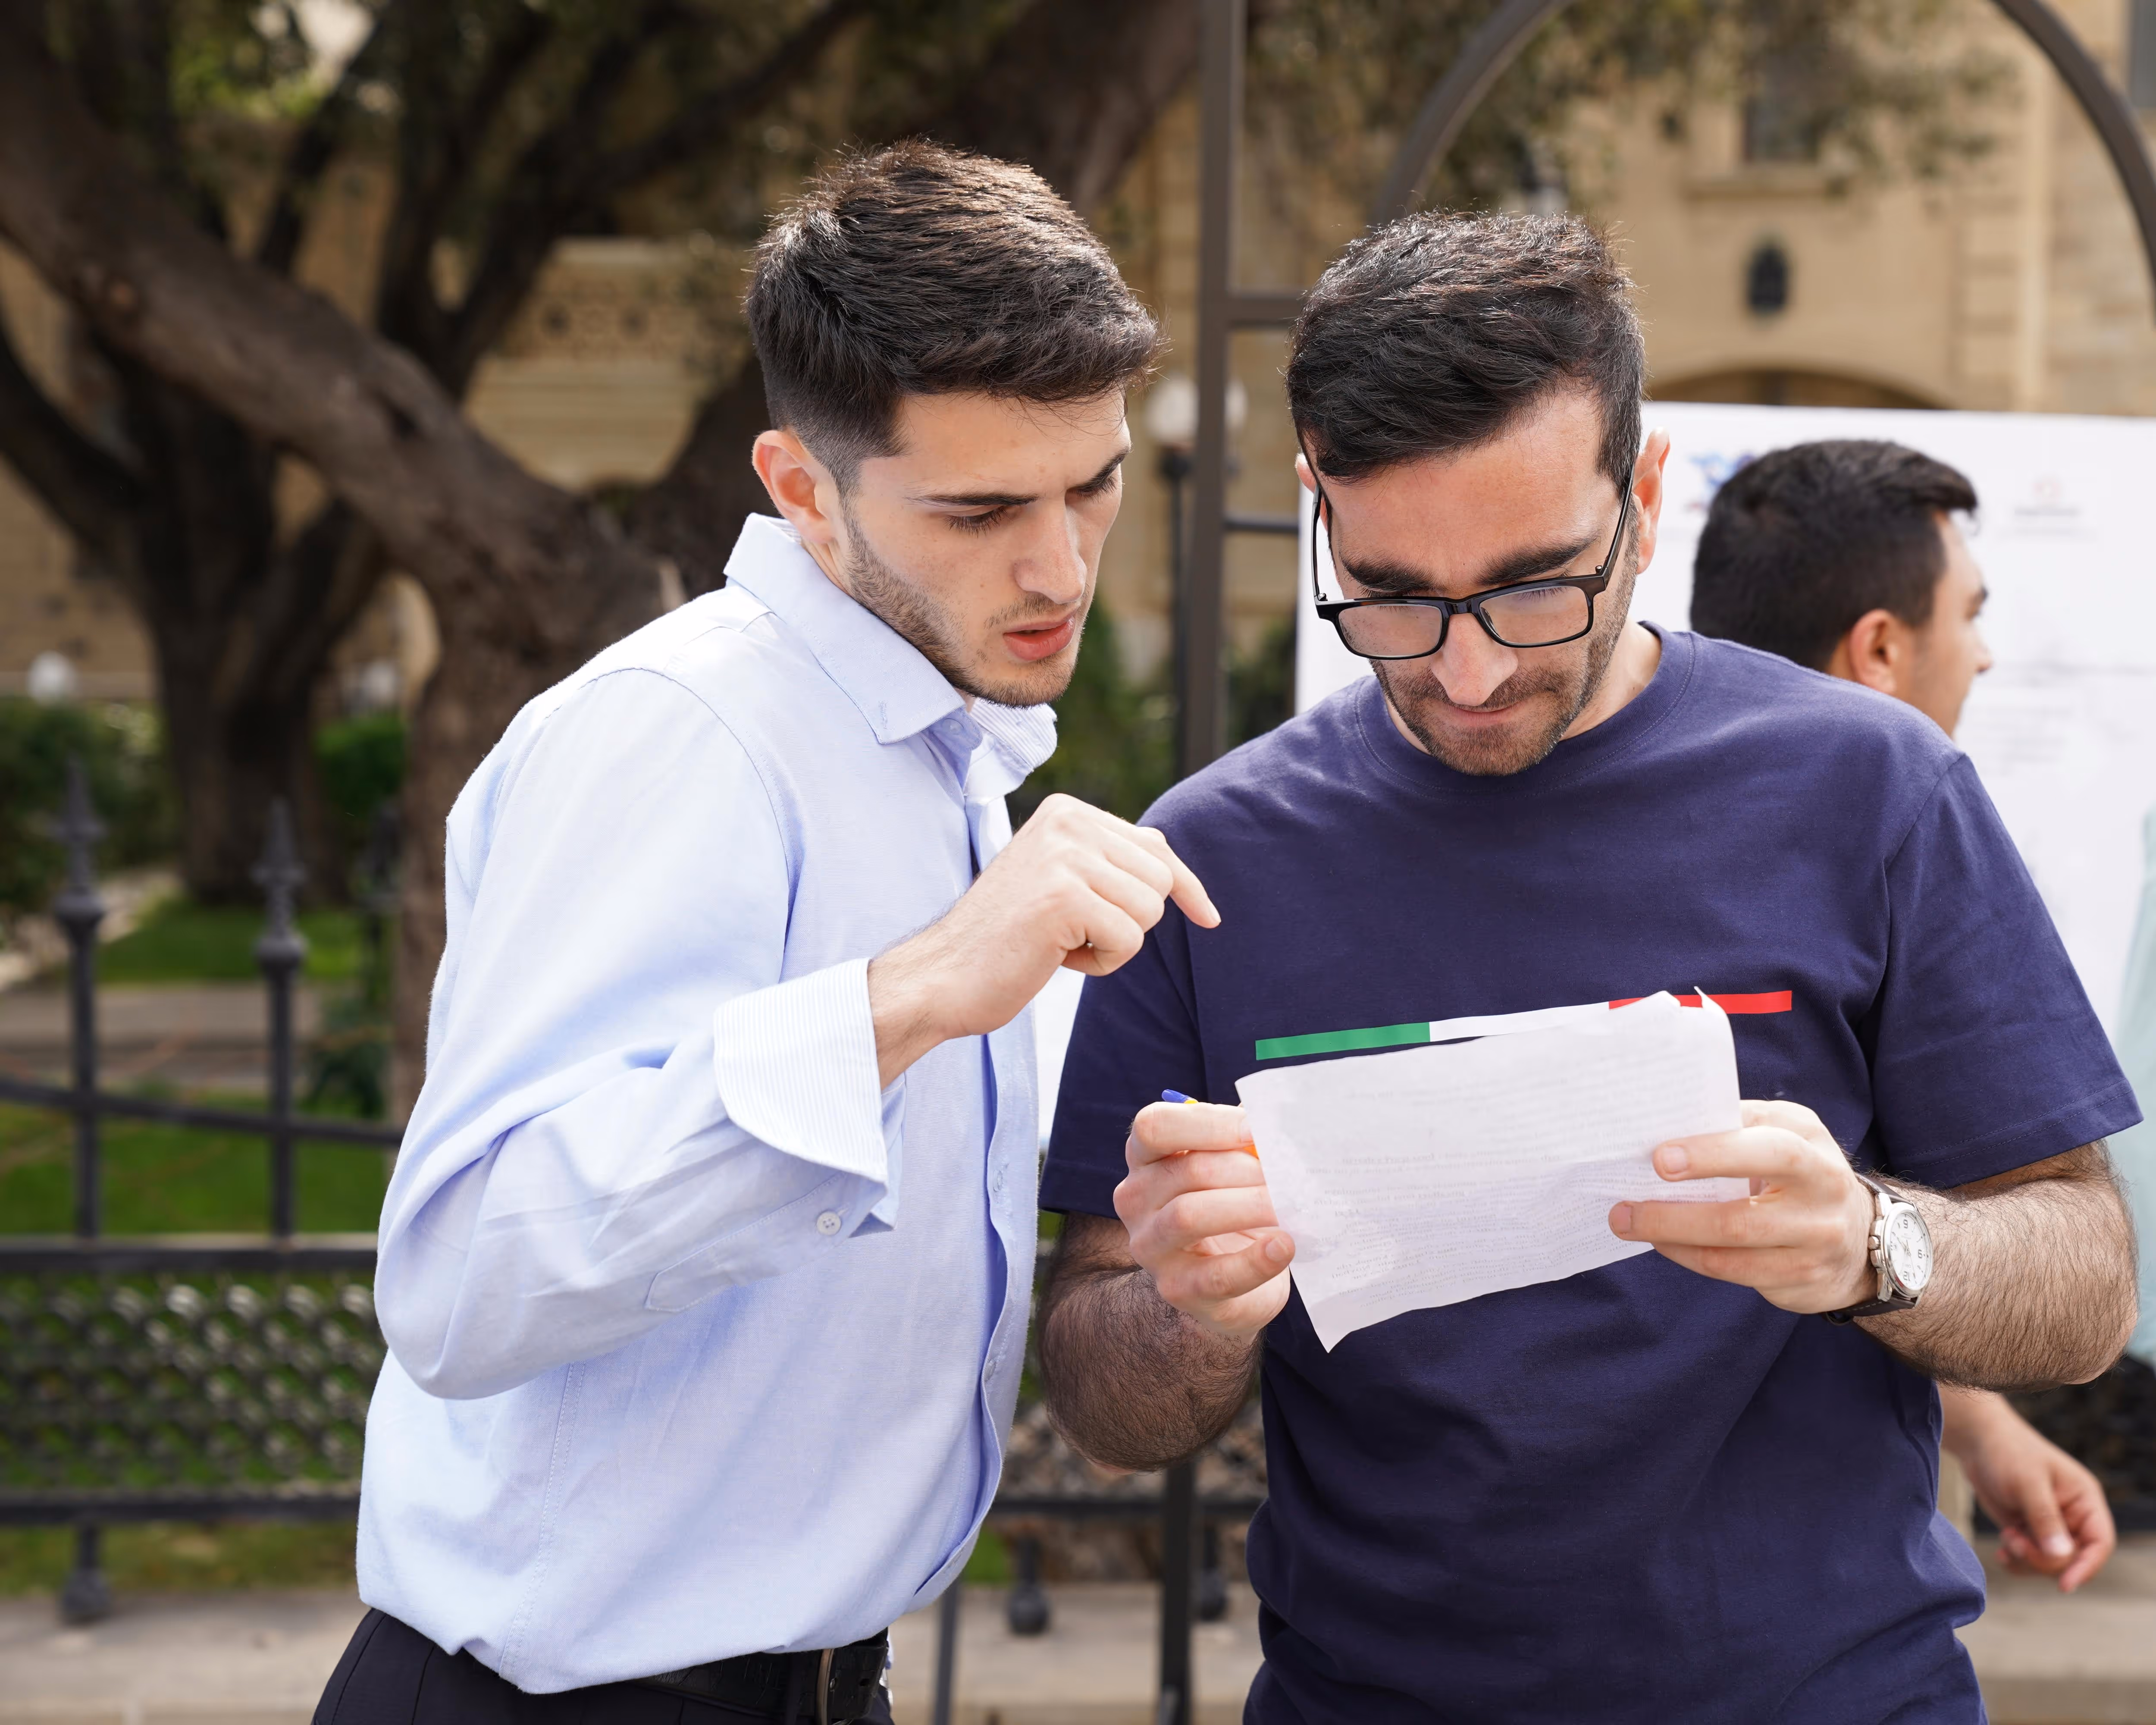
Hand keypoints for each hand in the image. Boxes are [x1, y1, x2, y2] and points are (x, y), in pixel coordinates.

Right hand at [867, 794, 1217, 1082]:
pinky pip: (1129, 940)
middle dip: (1131, 921)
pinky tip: (1057, 957)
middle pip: (1161, 879)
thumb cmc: (1006, 937)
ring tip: (1062, 942)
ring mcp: (1064, 856)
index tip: (1209, 917)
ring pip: (1150, 910)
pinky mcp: (1063, 896)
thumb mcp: (1059, 879)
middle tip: (1076, 933)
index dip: (1188, 888)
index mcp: (1068, 812)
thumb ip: (1107, 858)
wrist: (944, 974)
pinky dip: (1102, 963)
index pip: (1157, 846)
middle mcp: (1068, 821)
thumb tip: (1166, 847)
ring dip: (1115, 943)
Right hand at [1113, 1099, 1293, 1339]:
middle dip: (1246, 1168)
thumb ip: (1243, 1142)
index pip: (1154, 1127)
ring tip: (1289, 1203)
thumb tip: (1275, 1123)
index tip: (1255, 1130)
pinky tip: (1284, 1246)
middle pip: (1186, 1170)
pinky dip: (1255, 1261)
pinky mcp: (1177, 1288)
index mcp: (1145, 1158)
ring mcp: (1150, 1247)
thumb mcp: (1230, 1169)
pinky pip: (1216, 1275)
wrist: (1231, 1280)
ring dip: (1249, 1206)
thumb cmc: (1230, 1208)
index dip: (1207, 1123)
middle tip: (1291, 1172)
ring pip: (1189, 1216)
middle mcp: (1135, 1199)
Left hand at [1609, 1099, 1876, 1314]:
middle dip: (1675, 1215)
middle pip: (1742, 1216)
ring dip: (1670, 1237)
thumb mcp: (1785, 1132)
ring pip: (1731, 1251)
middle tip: (1624, 1206)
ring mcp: (1815, 1247)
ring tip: (1627, 1222)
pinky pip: (1733, 1273)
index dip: (1713, 1154)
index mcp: (1814, 1151)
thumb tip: (1668, 1122)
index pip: (1769, 1151)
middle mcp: (1822, 1202)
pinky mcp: (1802, 1281)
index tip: (1659, 1158)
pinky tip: (1662, 1242)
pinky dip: (1688, 1256)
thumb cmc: (1801, 1169)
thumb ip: (1739, 1123)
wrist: (1865, 1233)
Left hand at [1944, 1387, 2115, 1590]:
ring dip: (2027, 1559)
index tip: (2065, 1586)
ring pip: (2050, 1564)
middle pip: (2072, 1560)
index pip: (2100, 1543)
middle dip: (2042, 1558)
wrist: (1977, 1442)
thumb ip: (2044, 1519)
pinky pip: (2031, 1560)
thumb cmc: (2006, 1452)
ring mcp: (2051, 1526)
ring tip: (2007, 1536)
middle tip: (2014, 1540)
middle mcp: (2073, 1517)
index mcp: (2085, 1500)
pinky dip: (2017, 1561)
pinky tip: (2002, 1551)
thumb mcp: (2026, 1483)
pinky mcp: (2030, 1531)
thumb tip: (2062, 1556)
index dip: (2087, 1567)